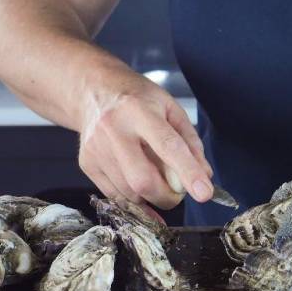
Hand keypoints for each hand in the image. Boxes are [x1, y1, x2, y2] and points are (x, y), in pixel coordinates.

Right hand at [75, 62, 213, 210]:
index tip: (204, 193)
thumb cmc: (137, 99)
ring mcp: (96, 149)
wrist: (93, 91)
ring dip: (151, 198)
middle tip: (177, 192)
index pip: (168, 146)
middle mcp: (113, 129)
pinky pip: (115, 196)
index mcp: (138, 110)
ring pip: (129, 193)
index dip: (188, 172)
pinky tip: (140, 187)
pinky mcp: (87, 164)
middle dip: (167, 196)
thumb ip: (190, 143)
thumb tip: (204, 176)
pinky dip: (134, 199)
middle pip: (143, 180)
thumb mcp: (171, 109)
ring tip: (157, 181)